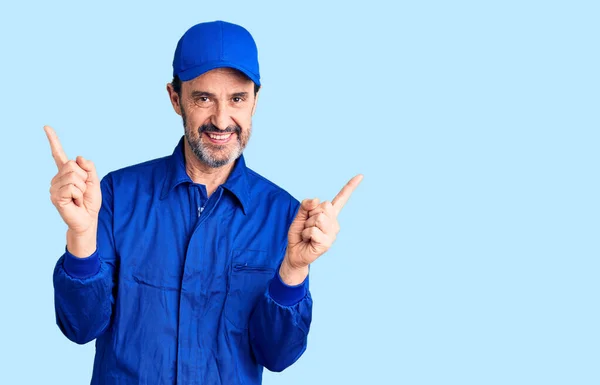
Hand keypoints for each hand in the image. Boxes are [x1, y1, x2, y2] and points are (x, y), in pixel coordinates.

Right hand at [45, 125, 100, 255]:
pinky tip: (75, 201)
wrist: (88, 219)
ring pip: (74, 176)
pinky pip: (72, 187)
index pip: (58, 154)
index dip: (53, 140)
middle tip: (82, 191)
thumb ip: (89, 167)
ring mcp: (55, 187)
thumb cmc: (89, 201)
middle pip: (73, 165)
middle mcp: (58, 177)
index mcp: (66, 172)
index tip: (46, 127)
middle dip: (84, 178)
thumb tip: (78, 157)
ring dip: (83, 188)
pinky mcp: (56, 196)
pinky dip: (79, 194)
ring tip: (79, 197)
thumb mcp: (94, 181)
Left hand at [280, 175, 362, 284]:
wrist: (294, 253)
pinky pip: (313, 230)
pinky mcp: (327, 243)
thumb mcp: (299, 216)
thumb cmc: (299, 234)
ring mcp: (332, 234)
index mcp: (329, 215)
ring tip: (307, 233)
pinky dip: (305, 233)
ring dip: (307, 224)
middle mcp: (334, 223)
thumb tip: (316, 200)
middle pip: (325, 206)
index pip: (341, 199)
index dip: (350, 187)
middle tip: (307, 225)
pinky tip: (308, 240)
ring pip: (319, 218)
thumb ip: (306, 206)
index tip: (360, 176)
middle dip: (311, 213)